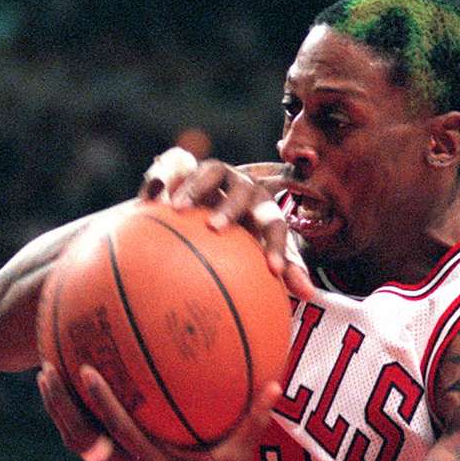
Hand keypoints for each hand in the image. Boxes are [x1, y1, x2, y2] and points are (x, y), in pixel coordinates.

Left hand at [38, 361, 279, 460]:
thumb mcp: (237, 459)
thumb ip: (254, 423)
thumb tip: (276, 384)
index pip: (118, 431)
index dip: (100, 402)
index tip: (85, 371)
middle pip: (81, 437)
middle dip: (61, 404)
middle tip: (46, 369)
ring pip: (75, 442)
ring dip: (58, 410)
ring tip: (44, 375)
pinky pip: (82, 446)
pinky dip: (70, 421)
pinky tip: (64, 395)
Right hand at [140, 150, 313, 302]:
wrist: (200, 211)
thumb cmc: (234, 240)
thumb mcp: (256, 254)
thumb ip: (283, 270)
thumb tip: (311, 294)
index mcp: (261, 208)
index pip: (274, 223)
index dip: (276, 245)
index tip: (273, 271)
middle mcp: (239, 187)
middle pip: (241, 192)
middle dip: (231, 207)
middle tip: (216, 228)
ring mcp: (211, 174)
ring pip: (208, 172)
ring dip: (194, 187)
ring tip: (177, 209)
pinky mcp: (182, 167)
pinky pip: (172, 165)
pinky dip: (160, 177)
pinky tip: (148, 197)